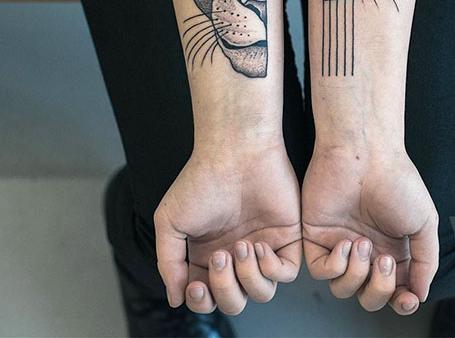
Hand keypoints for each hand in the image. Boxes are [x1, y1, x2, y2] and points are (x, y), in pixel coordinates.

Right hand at [154, 142, 300, 314]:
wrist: (235, 153)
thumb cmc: (201, 180)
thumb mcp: (170, 221)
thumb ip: (168, 263)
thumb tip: (175, 298)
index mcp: (208, 253)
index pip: (207, 296)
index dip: (201, 300)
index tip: (195, 284)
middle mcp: (236, 255)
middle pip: (234, 301)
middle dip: (225, 289)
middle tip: (220, 256)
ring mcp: (262, 247)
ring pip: (261, 293)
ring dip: (248, 278)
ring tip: (240, 246)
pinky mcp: (286, 237)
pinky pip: (286, 274)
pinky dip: (271, 269)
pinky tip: (258, 245)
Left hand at [302, 143, 438, 313]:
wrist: (365, 154)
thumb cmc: (397, 181)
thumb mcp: (424, 222)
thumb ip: (425, 261)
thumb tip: (421, 295)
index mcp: (393, 249)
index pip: (395, 292)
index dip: (401, 303)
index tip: (407, 299)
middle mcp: (367, 250)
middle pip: (369, 296)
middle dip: (379, 289)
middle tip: (384, 260)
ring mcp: (341, 244)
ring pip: (344, 289)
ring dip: (357, 275)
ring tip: (364, 244)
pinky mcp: (317, 235)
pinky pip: (321, 270)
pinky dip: (335, 266)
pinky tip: (345, 244)